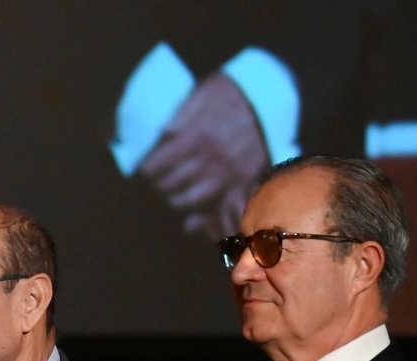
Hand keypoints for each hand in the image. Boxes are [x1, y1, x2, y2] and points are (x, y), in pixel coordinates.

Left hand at [139, 72, 266, 238]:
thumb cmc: (230, 91)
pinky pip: (220, 204)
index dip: (148, 169)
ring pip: (191, 199)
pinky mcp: (244, 178)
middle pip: (171, 184)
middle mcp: (210, 159)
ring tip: (174, 193)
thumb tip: (160, 137)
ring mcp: (228, 171)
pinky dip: (205, 212)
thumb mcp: (199, 94)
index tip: (147, 168)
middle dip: (159, 183)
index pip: (158, 166)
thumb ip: (178, 118)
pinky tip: (196, 209)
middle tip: (158, 180)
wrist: (269, 93)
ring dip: (177, 198)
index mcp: (195, 138)